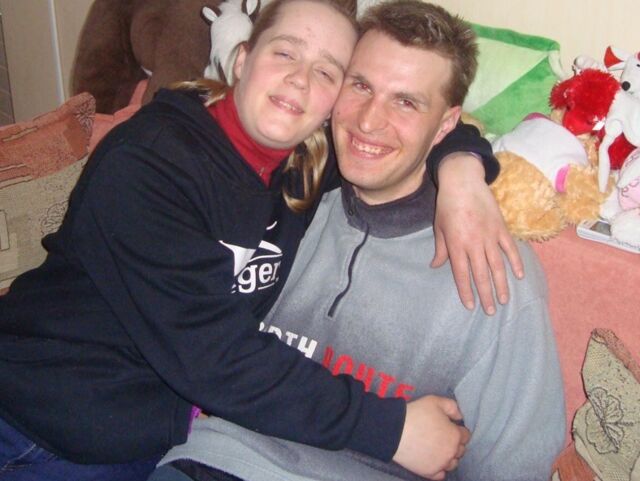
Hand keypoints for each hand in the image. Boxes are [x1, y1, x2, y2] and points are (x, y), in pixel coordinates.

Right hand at [393, 396, 469, 479]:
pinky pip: (441, 475)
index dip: (458, 429)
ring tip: (438, 449)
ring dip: (448, 456)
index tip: (449, 426)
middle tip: (442, 436)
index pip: (466, 435)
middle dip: (454, 443)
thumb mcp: (435, 401)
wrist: (394, 431)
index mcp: (455, 436)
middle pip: (460, 450)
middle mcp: (451, 452)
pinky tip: (433, 461)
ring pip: (452, 463)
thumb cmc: (416, 414)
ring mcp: (441, 464)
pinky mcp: (429, 473)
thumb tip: (460, 416)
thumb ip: (452, 407)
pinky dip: (439, 469)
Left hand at [431, 153, 523, 314]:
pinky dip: (515, 262)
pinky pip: (510, 248)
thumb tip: (436, 266)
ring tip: (505, 300)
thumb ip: (441, 249)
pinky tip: (518, 276)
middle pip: (481, 274)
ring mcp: (490, 235)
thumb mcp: (439, 227)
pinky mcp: (501, 227)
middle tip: (491, 311)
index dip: (466, 291)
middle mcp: (474, 243)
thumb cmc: (447, 205)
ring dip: (502, 284)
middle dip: (486, 295)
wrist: (463, 181)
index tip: (470, 306)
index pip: (462, 274)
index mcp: (457, 244)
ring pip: (498, 265)